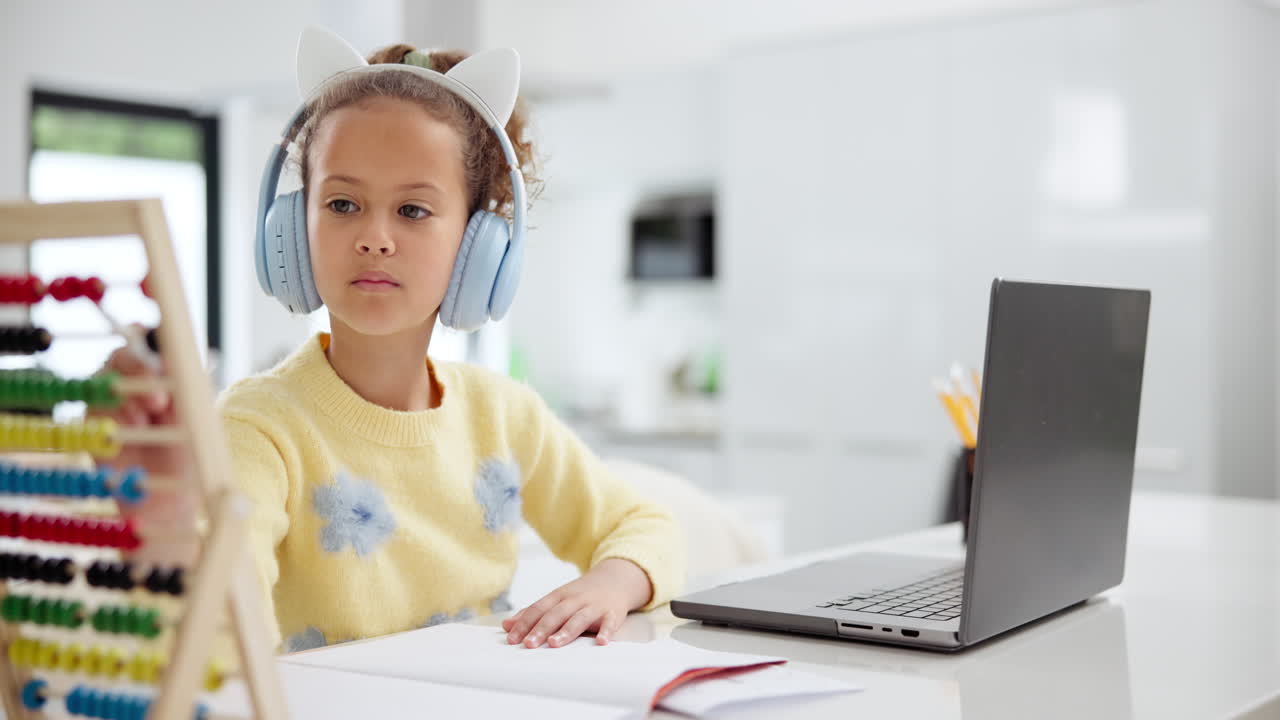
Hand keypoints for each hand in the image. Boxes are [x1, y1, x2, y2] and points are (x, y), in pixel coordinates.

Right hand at [93, 330, 199, 564]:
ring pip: (105, 379)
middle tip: (161, 390)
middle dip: (140, 365)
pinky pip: (94, 407)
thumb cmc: (190, 455)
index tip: (162, 344)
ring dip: (131, 390)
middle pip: (121, 355)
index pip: (149, 343)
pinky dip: (116, 412)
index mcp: (160, 376)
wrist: (173, 498)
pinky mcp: (93, 427)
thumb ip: (187, 386)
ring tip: (154, 410)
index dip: (151, 337)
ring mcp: (109, 405)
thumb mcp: (196, 416)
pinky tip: (136, 424)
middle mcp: (131, 385)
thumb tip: (178, 357)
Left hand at [501, 558, 652, 648]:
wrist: (615, 580)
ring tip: (554, 644)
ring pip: (579, 618)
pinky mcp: (612, 613)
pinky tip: (601, 642)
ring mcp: (594, 606)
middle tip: (529, 644)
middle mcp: (575, 599)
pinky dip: (606, 631)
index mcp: (559, 596)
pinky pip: (609, 623)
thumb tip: (507, 625)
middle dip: (541, 629)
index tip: (512, 638)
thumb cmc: (581, 594)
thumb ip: (533, 613)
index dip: (524, 623)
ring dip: (567, 631)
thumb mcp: (556, 599)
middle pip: (556, 614)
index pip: (538, 609)